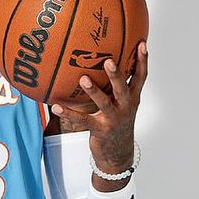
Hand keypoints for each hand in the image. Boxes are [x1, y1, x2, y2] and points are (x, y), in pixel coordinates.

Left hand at [50, 41, 147, 170]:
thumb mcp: (122, 104)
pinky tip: (56, 106)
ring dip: (93, 91)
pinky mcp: (100, 130)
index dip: (142, 61)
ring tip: (83, 79)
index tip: (142, 44)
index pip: (141, 77)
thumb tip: (104, 61)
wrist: (118, 153)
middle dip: (116, 75)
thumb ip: (116, 86)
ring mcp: (113, 119)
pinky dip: (68, 113)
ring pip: (104, 103)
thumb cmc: (117, 122)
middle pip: (123, 89)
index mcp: (132, 98)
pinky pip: (82, 120)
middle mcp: (125, 107)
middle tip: (108, 61)